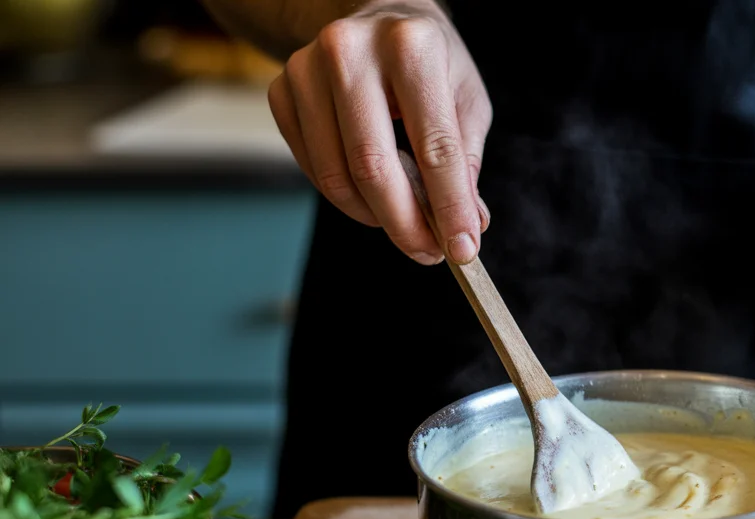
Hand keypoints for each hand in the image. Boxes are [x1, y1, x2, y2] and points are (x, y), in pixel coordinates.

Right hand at [268, 0, 490, 265]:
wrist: (377, 18)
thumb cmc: (430, 63)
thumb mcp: (465, 100)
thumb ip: (466, 163)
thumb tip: (468, 225)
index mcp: (412, 46)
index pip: (434, 146)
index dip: (450, 207)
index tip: (462, 250)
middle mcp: (351, 50)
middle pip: (374, 167)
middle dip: (405, 225)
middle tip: (428, 252)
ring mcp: (307, 69)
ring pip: (337, 176)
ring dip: (375, 217)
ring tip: (404, 223)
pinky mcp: (280, 90)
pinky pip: (313, 169)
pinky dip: (346, 197)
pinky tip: (372, 193)